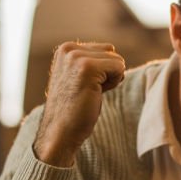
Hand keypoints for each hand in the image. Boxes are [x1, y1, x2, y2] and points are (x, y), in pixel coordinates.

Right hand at [33, 42, 125, 166]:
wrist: (61, 131)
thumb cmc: (75, 108)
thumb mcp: (80, 76)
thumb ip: (92, 61)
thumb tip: (114, 51)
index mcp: (66, 48)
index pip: (106, 49)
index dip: (103, 71)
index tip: (85, 85)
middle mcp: (69, 49)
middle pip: (112, 52)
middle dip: (108, 73)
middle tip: (89, 90)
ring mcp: (76, 57)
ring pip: (117, 60)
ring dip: (111, 79)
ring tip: (90, 92)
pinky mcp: (87, 67)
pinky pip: (119, 67)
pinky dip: (114, 83)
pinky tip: (96, 93)